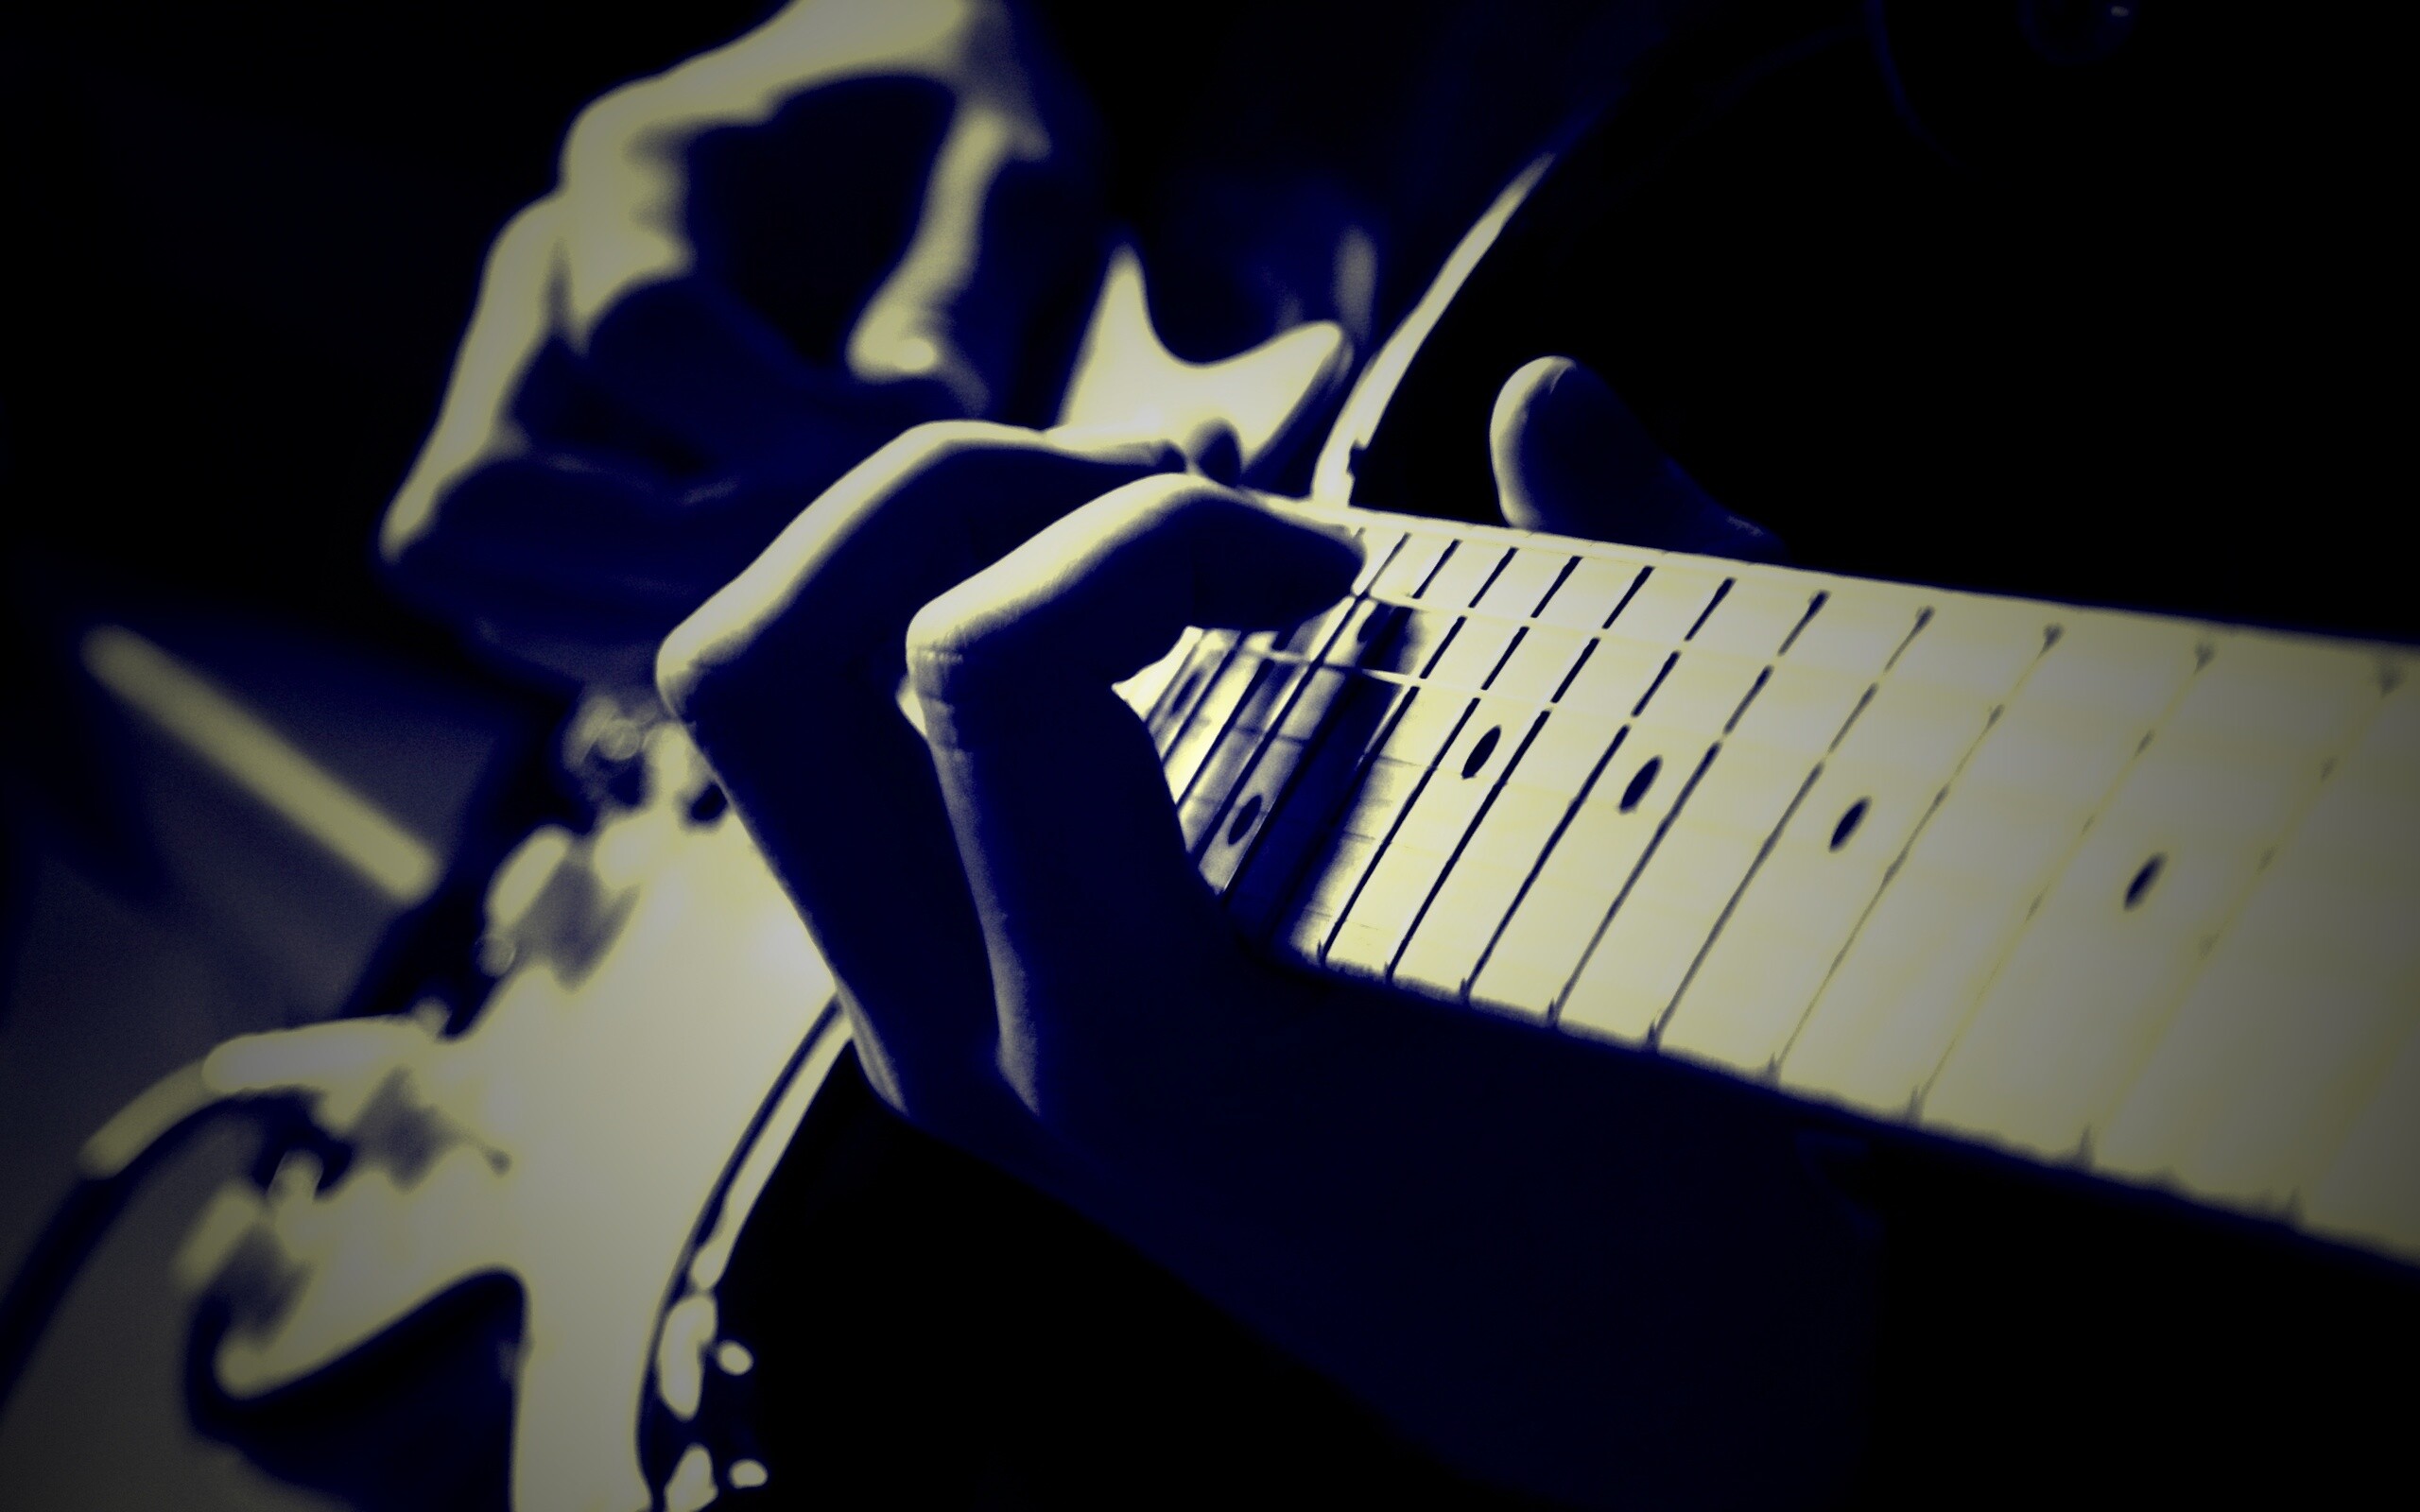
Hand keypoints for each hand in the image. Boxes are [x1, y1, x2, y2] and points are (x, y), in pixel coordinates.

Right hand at [381, 0, 1102, 684]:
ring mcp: (519, 385)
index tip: (920, 453)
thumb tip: (911, 413)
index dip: (781, 439)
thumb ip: (962, 289)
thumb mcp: (1006, 177)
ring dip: (645, 624)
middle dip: (671, 569)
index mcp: (645, 166)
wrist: (910, 142)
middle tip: (842, 576)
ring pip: (474, 575)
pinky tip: (776, 614)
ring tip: (817, 604)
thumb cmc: (961, 150)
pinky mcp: (542, 478)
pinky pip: (519, 616)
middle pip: (482, 497)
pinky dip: (638, 646)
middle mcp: (541, 279)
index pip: (640, 334)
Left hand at [660, 363, 1870, 1507]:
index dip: (1151, 532)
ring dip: (921, 560)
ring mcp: (934, 1039)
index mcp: (1131, 1044)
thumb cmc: (1633, 1165)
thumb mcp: (1653, 905)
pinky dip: (937, 635)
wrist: (1571, 1369)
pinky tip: (1129, 642)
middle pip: (765, 668)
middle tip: (1170, 501)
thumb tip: (1546, 397)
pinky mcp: (947, 1015)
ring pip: (764, 711)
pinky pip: (838, 770)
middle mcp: (976, 1046)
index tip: (1326, 564)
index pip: (980, 671)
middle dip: (950, 495)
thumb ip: (1620, 616)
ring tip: (1135, 550)